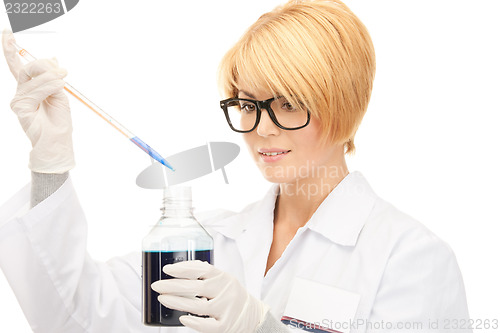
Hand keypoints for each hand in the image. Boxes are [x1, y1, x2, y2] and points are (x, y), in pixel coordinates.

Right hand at [2, 29, 74, 172]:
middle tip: (62, 70)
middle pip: (27, 68)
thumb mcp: (59, 94)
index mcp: (30, 87)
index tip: (7, 32)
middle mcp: (21, 92)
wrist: (57, 142)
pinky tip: (57, 88)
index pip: (18, 65)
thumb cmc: (59, 122)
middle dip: (44, 65)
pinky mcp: (19, 107)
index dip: (10, 49)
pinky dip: (48, 86)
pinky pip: (34, 90)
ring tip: (63, 82)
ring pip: (34, 78)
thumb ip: (53, 77)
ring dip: (52, 78)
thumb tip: (53, 58)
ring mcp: (18, 99)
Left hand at [151, 260, 269, 332]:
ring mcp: (226, 309)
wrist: (254, 316)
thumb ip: (208, 274)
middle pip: (196, 287)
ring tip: (163, 299)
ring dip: (177, 302)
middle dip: (173, 286)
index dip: (182, 269)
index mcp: (223, 277)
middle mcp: (226, 292)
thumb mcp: (224, 280)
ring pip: (199, 306)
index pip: (201, 270)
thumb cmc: (234, 296)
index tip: (167, 269)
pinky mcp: (225, 326)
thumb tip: (185, 267)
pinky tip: (183, 318)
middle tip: (157, 286)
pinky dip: (194, 322)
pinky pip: (207, 325)